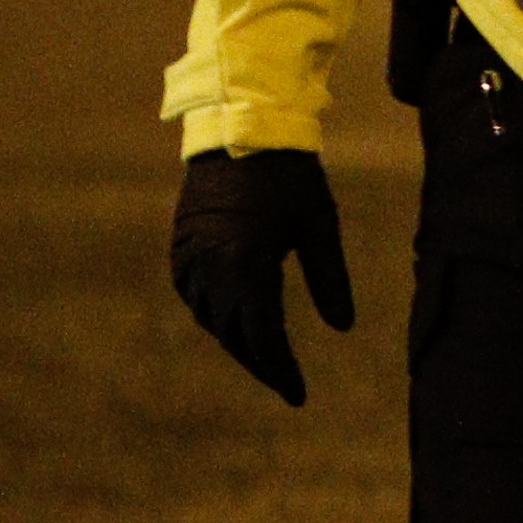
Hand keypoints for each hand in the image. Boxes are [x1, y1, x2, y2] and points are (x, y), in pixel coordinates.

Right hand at [171, 146, 357, 407]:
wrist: (240, 128)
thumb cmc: (290, 175)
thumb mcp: (320, 225)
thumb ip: (330, 278)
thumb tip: (343, 327)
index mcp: (246, 264)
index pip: (262, 336)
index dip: (280, 369)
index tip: (298, 395)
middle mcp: (210, 266)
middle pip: (234, 334)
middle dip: (261, 361)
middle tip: (287, 383)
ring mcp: (189, 256)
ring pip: (211, 319)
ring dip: (237, 341)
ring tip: (267, 358)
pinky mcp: (180, 245)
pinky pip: (194, 296)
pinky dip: (216, 315)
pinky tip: (236, 322)